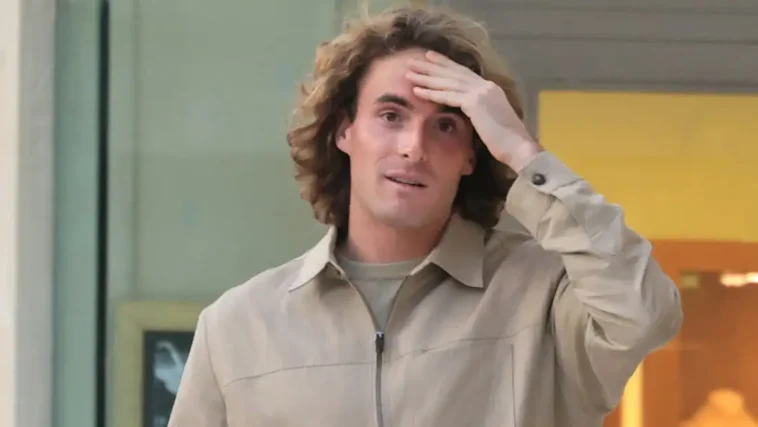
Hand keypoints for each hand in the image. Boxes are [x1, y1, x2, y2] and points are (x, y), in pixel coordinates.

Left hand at [407, 50, 541, 172]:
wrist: (519, 147)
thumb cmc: (507, 141)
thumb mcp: (492, 120)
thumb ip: (480, 112)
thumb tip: (469, 113)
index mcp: (490, 89)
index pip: (464, 73)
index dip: (446, 65)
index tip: (431, 59)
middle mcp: (485, 86)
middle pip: (453, 73)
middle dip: (432, 66)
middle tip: (414, 60)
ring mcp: (480, 92)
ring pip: (447, 82)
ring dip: (426, 77)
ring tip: (409, 73)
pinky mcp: (475, 103)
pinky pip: (448, 96)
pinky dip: (431, 93)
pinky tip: (417, 91)